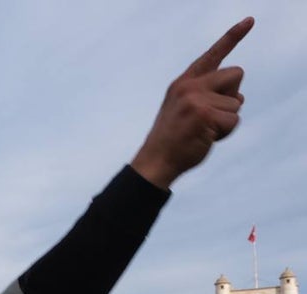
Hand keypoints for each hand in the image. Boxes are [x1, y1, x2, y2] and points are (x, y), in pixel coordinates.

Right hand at [131, 17, 252, 188]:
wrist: (156, 161)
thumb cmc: (174, 139)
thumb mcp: (185, 109)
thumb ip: (207, 95)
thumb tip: (239, 98)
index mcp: (184, 82)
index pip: (212, 55)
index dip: (233, 36)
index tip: (250, 20)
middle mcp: (189, 86)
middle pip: (236, 74)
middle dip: (232, 95)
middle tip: (211, 115)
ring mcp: (196, 98)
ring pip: (237, 102)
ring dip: (226, 120)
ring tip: (203, 130)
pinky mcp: (204, 113)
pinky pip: (234, 120)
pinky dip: (225, 132)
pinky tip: (205, 137)